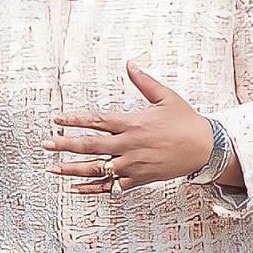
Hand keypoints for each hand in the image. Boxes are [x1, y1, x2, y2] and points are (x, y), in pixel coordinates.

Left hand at [46, 63, 215, 194]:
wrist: (207, 149)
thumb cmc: (186, 122)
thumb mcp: (167, 97)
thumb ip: (144, 82)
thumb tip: (129, 63)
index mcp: (132, 124)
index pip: (97, 121)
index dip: (74, 120)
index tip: (56, 119)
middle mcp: (129, 145)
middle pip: (90, 146)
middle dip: (65, 145)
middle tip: (45, 145)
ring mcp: (133, 165)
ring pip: (97, 169)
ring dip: (72, 169)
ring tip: (52, 168)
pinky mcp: (139, 179)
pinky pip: (112, 186)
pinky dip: (93, 188)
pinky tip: (75, 188)